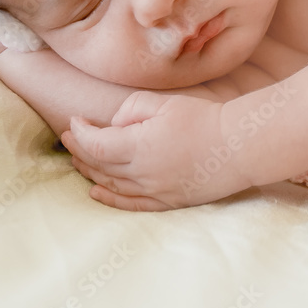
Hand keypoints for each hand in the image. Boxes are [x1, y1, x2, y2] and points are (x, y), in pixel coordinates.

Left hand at [60, 91, 247, 210]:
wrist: (239, 146)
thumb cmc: (204, 119)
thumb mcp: (165, 102)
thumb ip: (132, 109)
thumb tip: (115, 124)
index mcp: (138, 146)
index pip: (95, 144)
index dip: (79, 133)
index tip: (74, 122)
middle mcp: (142, 173)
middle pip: (99, 165)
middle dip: (80, 150)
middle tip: (68, 138)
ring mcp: (155, 190)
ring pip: (111, 185)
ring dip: (90, 172)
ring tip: (78, 160)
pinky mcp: (168, 201)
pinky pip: (131, 204)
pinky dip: (110, 199)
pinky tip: (96, 192)